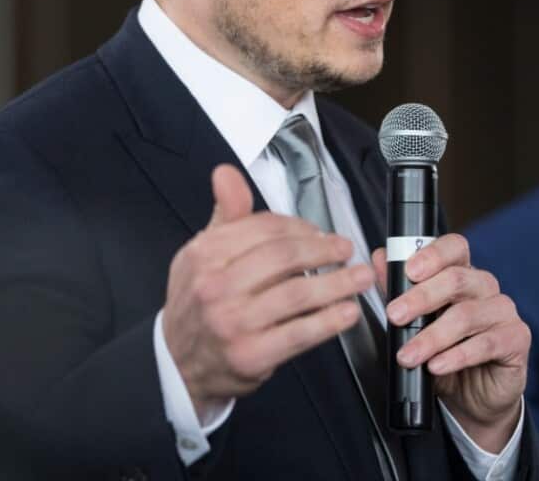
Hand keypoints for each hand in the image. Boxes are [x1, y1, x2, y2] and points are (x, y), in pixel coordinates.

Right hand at [162, 164, 374, 418]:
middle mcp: (215, 287)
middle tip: (346, 250)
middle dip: (323, 250)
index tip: (321, 233)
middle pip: (284, 257)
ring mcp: (232, 323)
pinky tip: (347, 312)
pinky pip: (299, 333)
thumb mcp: (200, 256)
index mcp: (204, 255)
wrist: (178, 365)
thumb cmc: (198, 305)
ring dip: (337, 283)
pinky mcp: (250, 355)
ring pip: (297, 293)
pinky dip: (328, 321)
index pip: (263, 229)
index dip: (301, 227)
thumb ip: (225, 217)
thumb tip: (226, 174)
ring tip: (360, 277)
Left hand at [373, 234, 529, 453]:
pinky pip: (487, 344)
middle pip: (457, 279)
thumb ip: (398, 291)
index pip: (454, 248)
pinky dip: (457, 356)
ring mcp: (504, 312)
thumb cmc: (445, 353)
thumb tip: (378, 259)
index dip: (432, 255)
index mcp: (462, 274)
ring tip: (409, 355)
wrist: (472, 397)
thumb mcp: (416, 324)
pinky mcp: (517, 339)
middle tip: (395, 316)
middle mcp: (485, 287)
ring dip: (432, 337)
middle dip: (421, 298)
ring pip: (466, 315)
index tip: (408, 271)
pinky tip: (438, 366)